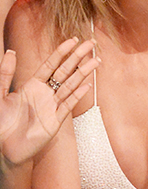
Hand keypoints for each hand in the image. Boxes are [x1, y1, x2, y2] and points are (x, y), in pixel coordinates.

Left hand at [0, 38, 99, 166]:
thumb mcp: (0, 94)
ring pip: (70, 86)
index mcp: (32, 85)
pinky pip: (68, 105)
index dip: (61, 52)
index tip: (73, 40)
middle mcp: (45, 93)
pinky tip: (87, 85)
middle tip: (91, 44)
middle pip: (65, 71)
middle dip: (78, 57)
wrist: (3, 147)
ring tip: (96, 61)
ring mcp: (52, 106)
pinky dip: (77, 95)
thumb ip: (5, 73)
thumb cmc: (0, 121)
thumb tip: (10, 51)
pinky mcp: (55, 121)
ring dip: (83, 73)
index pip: (50, 65)